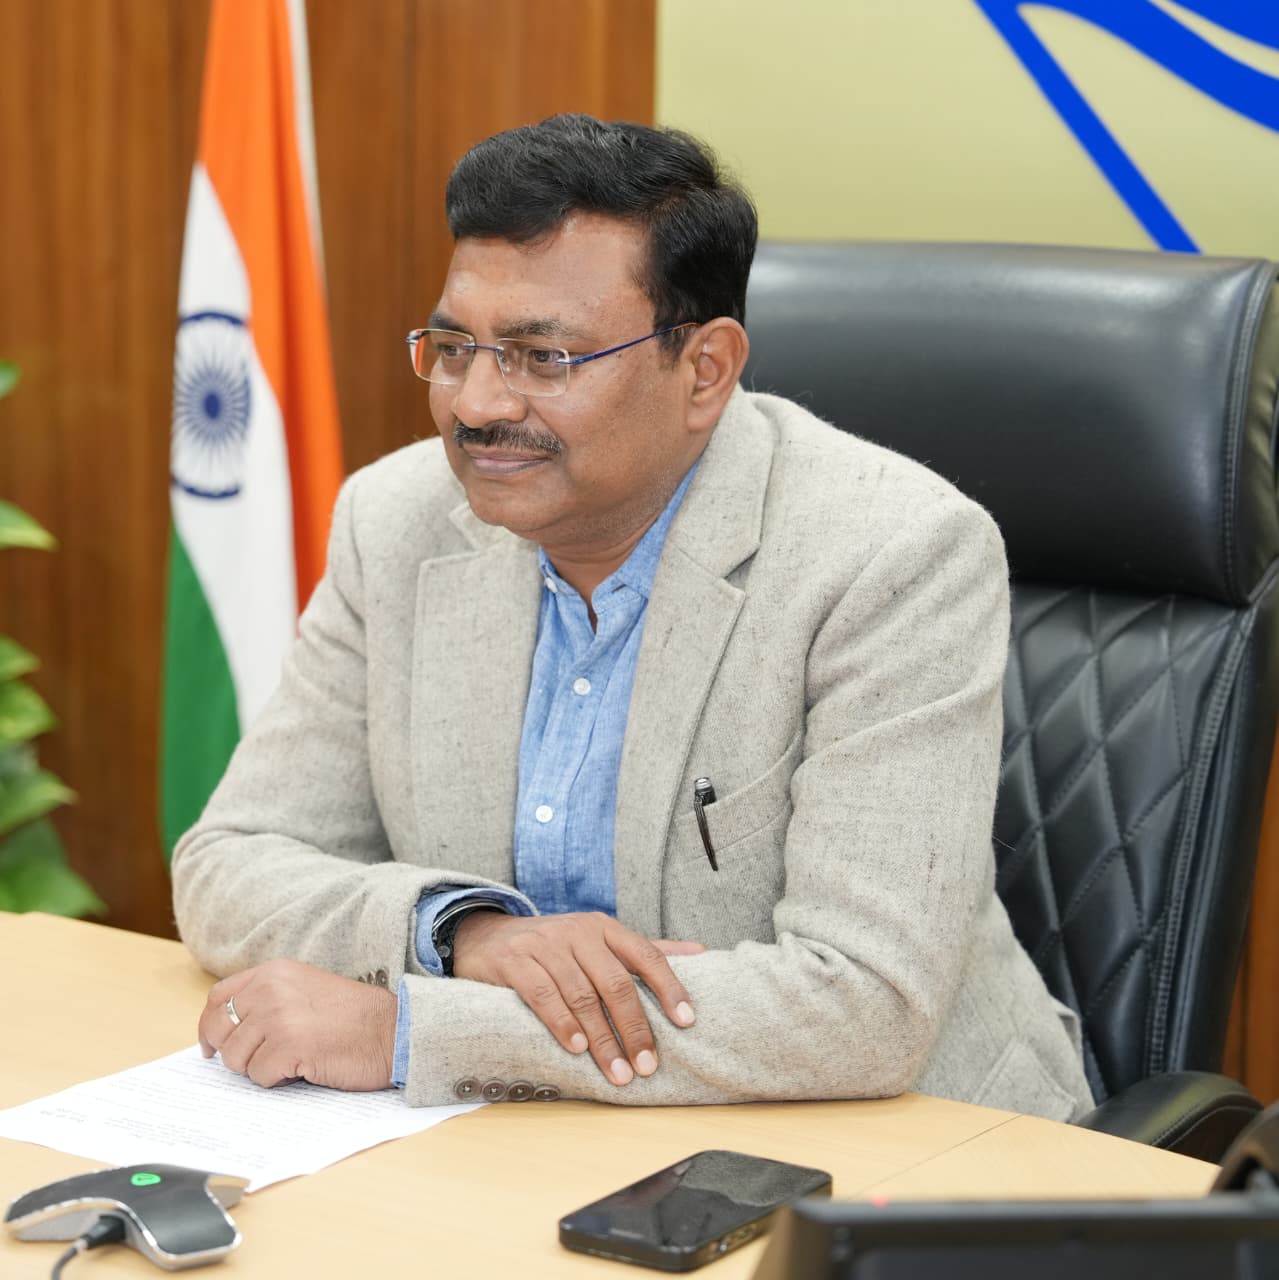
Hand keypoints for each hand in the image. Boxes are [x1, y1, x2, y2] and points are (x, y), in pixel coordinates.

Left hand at [198, 959, 396, 1090]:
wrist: (394, 1030)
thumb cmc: (355, 1018)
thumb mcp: (306, 990)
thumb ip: (269, 998)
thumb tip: (228, 1029)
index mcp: (275, 972)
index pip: (218, 997)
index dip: (209, 1025)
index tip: (212, 1045)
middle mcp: (271, 988)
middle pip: (220, 1031)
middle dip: (236, 1053)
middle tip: (264, 1060)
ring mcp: (278, 1015)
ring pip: (236, 1058)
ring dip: (260, 1068)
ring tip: (294, 1059)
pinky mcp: (287, 1045)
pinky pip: (259, 1076)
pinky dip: (278, 1080)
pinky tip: (304, 1067)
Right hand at [452, 911, 703, 1086]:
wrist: (486, 937)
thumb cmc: (554, 948)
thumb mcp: (598, 941)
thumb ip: (644, 951)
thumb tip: (700, 954)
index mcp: (604, 927)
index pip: (646, 954)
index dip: (669, 987)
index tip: (687, 1022)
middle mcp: (578, 932)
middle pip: (615, 982)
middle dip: (634, 1028)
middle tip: (648, 1066)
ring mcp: (544, 945)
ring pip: (581, 994)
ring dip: (602, 1038)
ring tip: (617, 1072)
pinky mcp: (514, 962)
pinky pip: (542, 994)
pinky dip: (562, 1022)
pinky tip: (576, 1048)